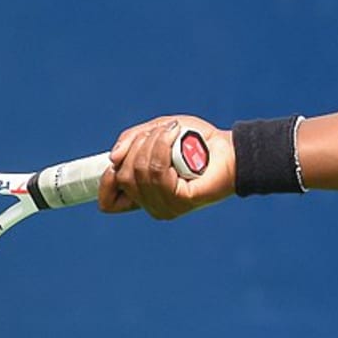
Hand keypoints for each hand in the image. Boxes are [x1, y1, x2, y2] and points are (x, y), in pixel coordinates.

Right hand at [99, 115, 235, 218]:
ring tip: (170, 131)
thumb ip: (131, 141)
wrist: (231, 148)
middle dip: (137, 147)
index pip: (108, 203)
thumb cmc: (195, 141)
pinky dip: (162, 148)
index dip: (106, 180)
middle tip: (159, 132)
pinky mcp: (181, 200)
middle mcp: (152, 205)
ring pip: (140, 173)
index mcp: (143, 195)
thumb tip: (113, 158)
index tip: (117, 160)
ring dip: (151, 144)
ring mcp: (167, 206)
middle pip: (124, 178)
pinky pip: (159, 174)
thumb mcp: (157, 133)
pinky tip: (173, 136)